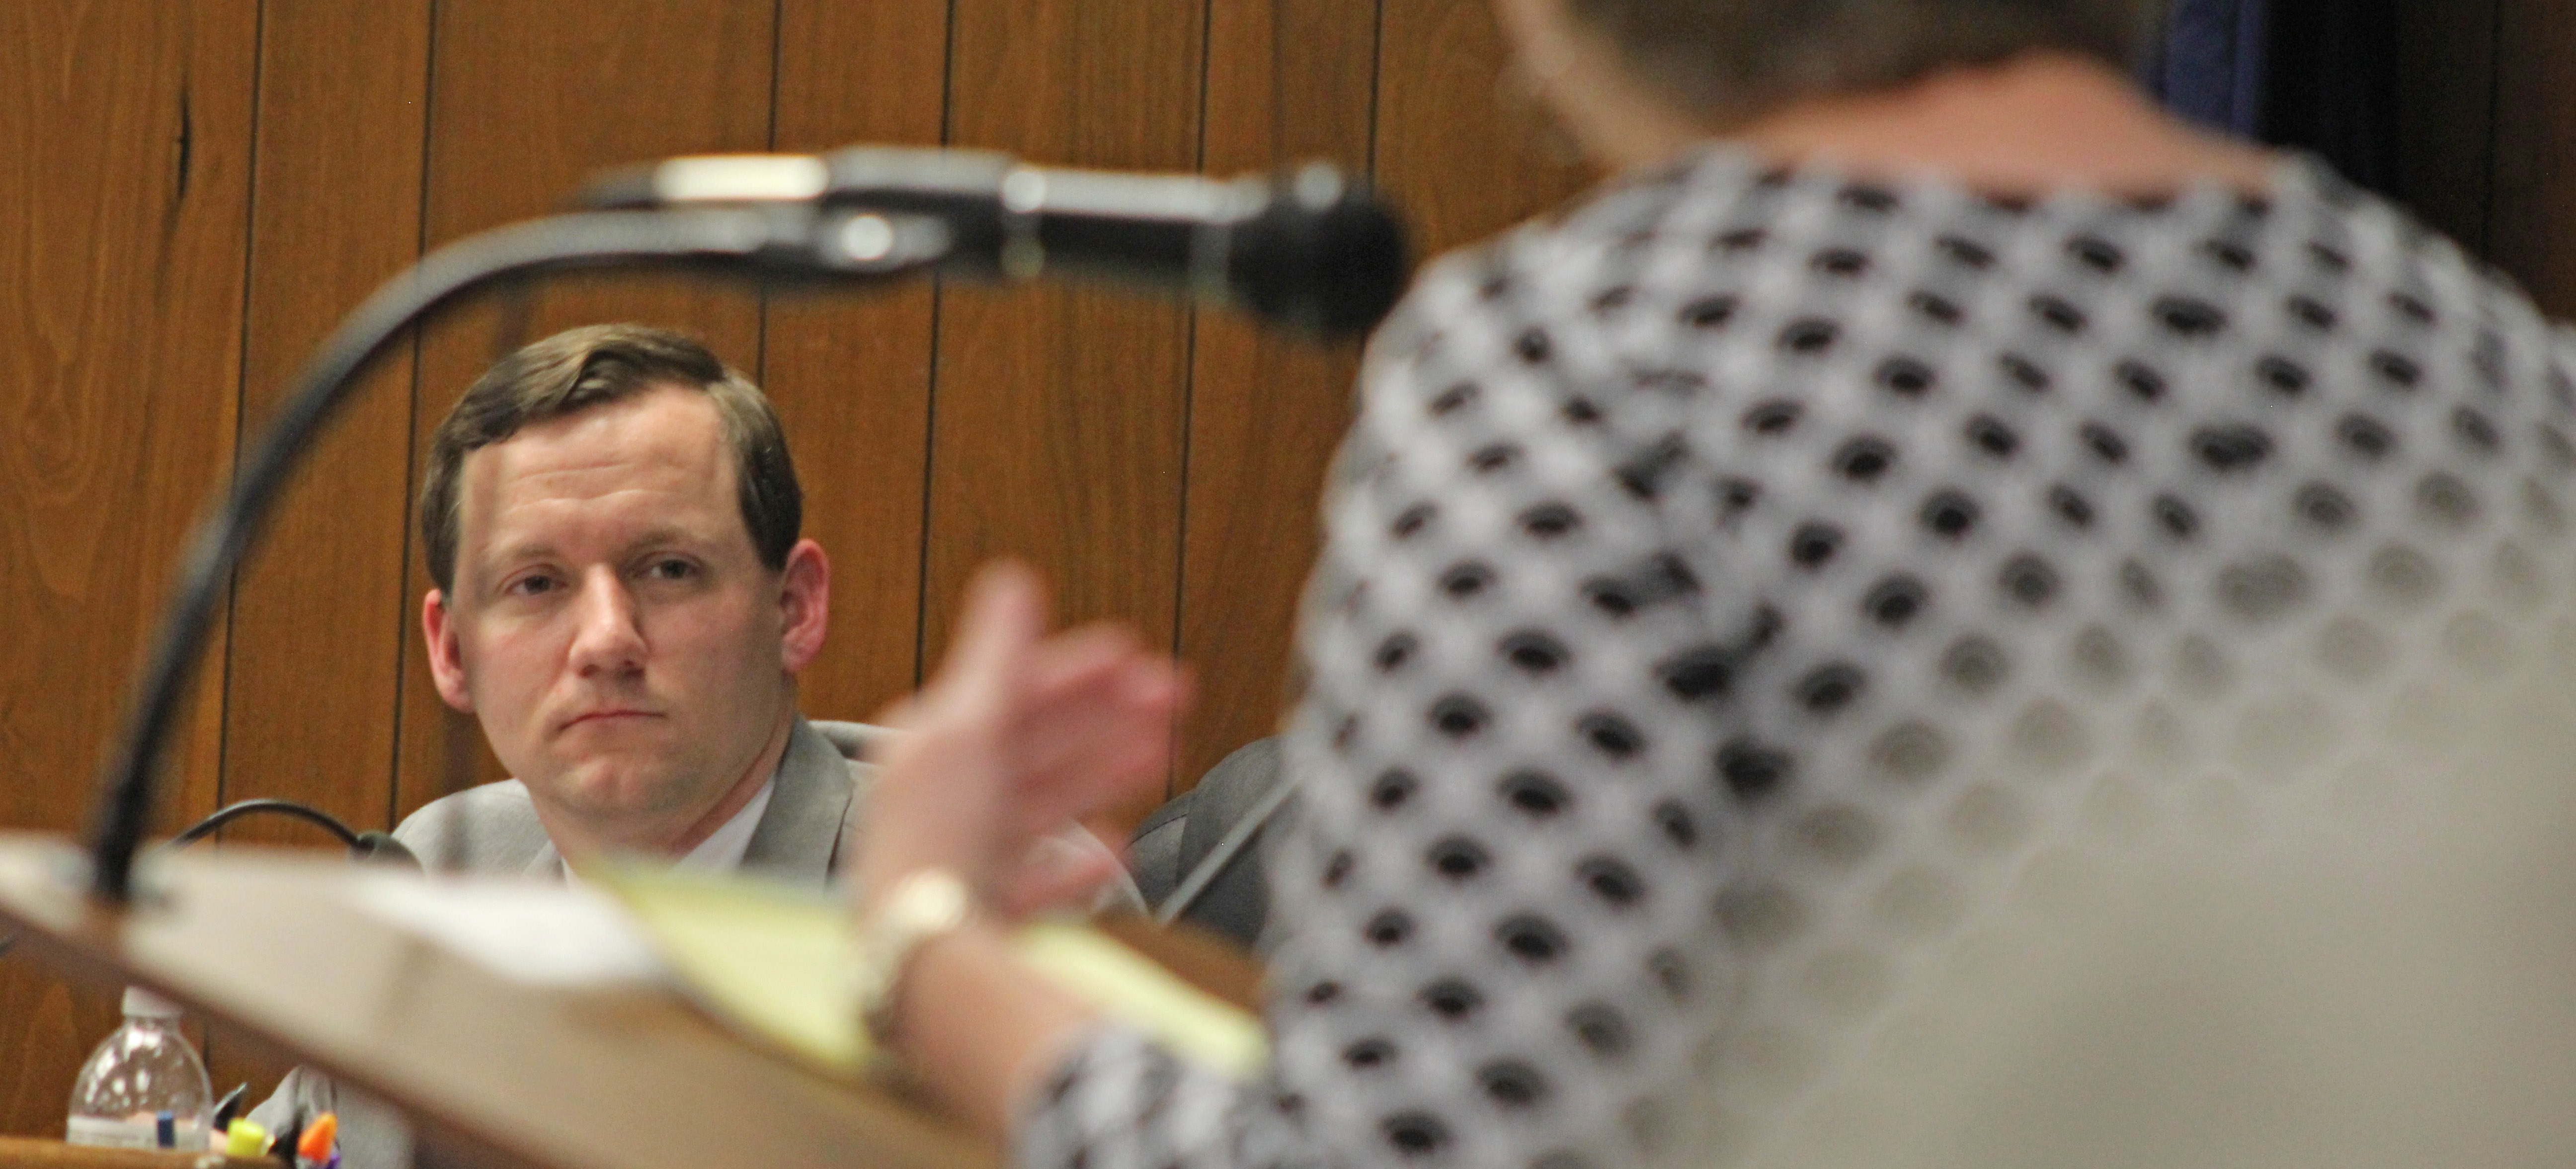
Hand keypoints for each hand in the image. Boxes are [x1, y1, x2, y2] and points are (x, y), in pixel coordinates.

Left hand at [856, 562, 1188, 916]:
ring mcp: (968, 855)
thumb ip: (996, 652)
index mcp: (935, 745)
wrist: (921, 953)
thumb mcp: (968, 727)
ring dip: (1105, 770)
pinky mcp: (985, 912)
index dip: (1079, 668)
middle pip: (1041, 743)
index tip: (1134, 649)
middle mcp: (948, 796)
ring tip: (1158, 752)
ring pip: (1048, 801)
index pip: (1017, 691)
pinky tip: (1115, 848)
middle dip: (1110, 714)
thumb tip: (1013, 577)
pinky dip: (1079, 862)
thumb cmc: (934, 838)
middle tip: (1175, 695)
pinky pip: (1040, 879)